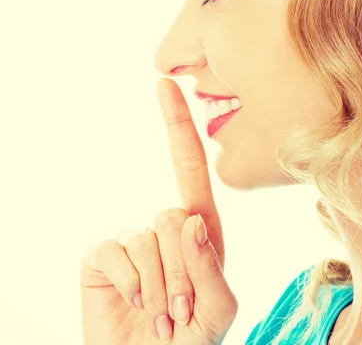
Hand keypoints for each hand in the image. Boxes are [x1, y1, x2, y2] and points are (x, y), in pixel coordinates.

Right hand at [80, 77, 238, 343]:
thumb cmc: (190, 340)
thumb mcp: (217, 312)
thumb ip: (211, 268)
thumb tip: (190, 218)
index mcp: (199, 231)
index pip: (189, 168)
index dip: (178, 125)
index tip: (166, 84)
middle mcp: (165, 228)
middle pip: (173, 216)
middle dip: (182, 272)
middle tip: (180, 311)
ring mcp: (132, 239)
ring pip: (148, 239)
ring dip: (158, 286)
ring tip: (161, 314)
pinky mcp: (103, 255)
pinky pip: (116, 252)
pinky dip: (130, 285)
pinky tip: (133, 302)